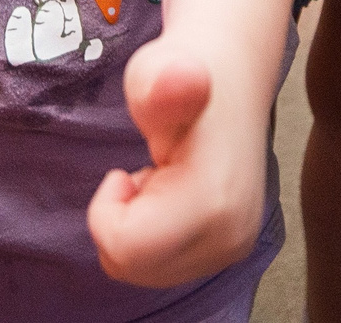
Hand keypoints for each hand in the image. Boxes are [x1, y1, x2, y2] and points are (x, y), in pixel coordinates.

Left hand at [87, 41, 264, 287]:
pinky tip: (169, 195)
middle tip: (141, 174)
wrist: (229, 74)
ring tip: (157, 180)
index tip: (121, 172)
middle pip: (135, 267)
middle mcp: (230, 236)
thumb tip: (182, 79)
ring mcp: (234, 245)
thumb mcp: (154, 71)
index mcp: (212, 203)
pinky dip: (151, 235)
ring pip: (148, 271)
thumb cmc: (181, 69)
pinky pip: (165, 266)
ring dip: (134, 227)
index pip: (125, 248)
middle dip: (119, 221)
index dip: (106, 210)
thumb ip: (160, 86)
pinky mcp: (231, 248)